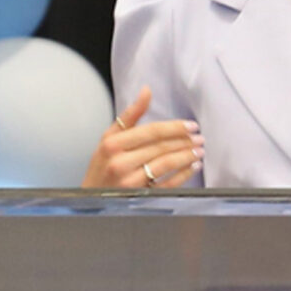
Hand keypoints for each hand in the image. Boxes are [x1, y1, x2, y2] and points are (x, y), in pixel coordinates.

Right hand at [85, 87, 202, 187]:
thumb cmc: (102, 166)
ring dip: (186, 156)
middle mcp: (119, 162)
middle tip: (200, 138)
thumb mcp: (109, 138)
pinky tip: (192, 167)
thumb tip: (147, 90)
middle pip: (160, 147)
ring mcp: (129, 182)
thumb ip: (130, 115)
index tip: (192, 126)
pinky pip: (167, 185)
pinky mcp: (139, 197)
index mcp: (112, 144)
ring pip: (165, 164)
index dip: (174, 127)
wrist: (91, 200)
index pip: (151, 131)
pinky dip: (183, 175)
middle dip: (184, 141)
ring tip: (199, 151)